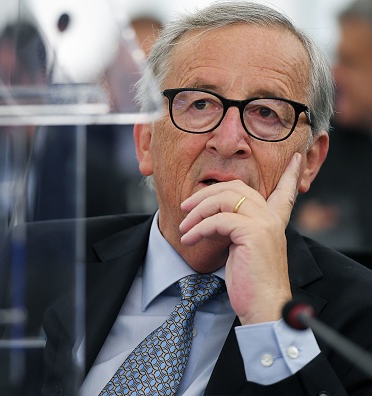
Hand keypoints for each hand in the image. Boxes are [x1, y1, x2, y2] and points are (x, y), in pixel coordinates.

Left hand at [179, 153, 301, 324]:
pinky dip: (198, 228)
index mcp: (274, 221)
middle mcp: (272, 217)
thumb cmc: (251, 283)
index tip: (294, 158)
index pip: (284, 191)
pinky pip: (218, 220)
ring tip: (183, 227)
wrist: (263, 307)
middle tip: (185, 206)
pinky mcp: (253, 233)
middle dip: (205, 193)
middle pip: (235, 188)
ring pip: (223, 199)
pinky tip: (188, 239)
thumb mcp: (243, 249)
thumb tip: (212, 218)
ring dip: (197, 211)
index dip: (289, 174)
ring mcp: (264, 223)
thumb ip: (237, 229)